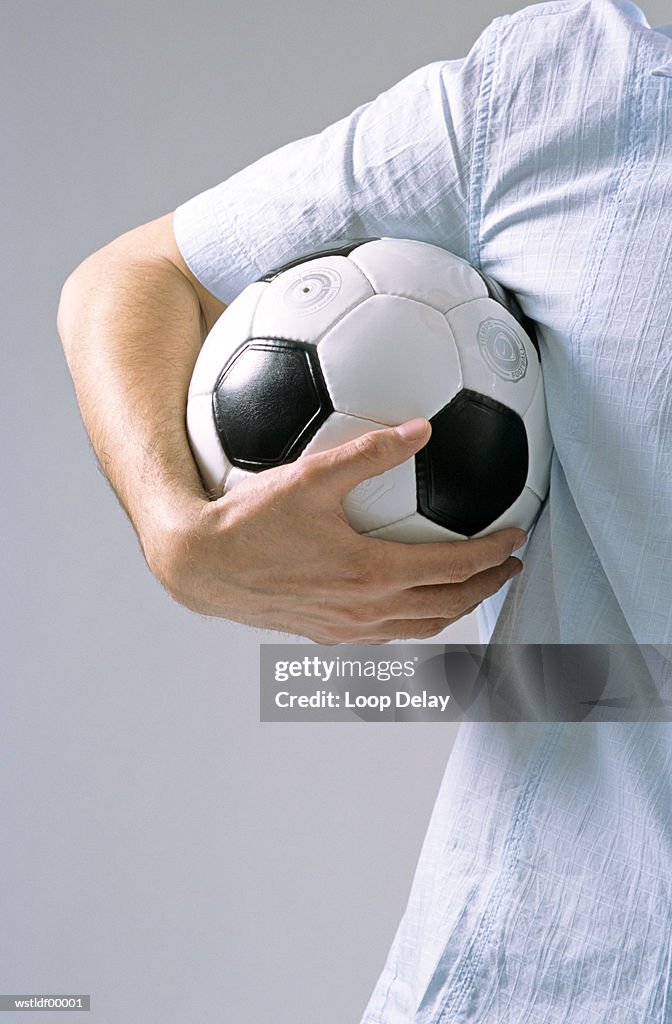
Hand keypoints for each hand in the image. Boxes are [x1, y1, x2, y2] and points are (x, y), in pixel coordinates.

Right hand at [155, 418, 524, 643]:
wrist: (200, 564)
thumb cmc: (249, 521)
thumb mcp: (311, 477)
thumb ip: (370, 453)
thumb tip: (421, 429)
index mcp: (371, 573)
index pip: (454, 568)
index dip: (493, 553)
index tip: (517, 538)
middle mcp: (366, 610)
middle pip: (448, 606)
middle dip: (487, 588)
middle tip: (511, 568)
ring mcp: (346, 627)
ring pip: (421, 628)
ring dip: (457, 609)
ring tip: (475, 589)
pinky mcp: (326, 633)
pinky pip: (388, 635)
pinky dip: (417, 619)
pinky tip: (413, 601)